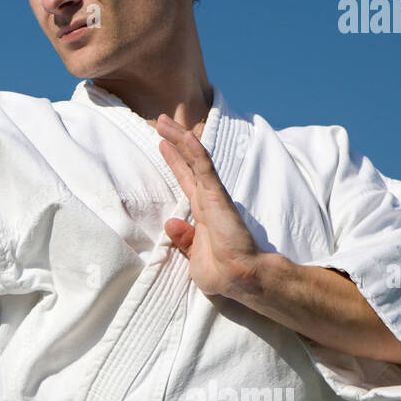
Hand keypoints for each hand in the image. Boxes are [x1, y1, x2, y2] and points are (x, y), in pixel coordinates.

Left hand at [155, 113, 263, 297]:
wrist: (240, 279)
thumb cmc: (223, 272)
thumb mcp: (194, 256)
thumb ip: (184, 239)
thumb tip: (170, 223)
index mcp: (202, 213)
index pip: (186, 179)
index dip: (175, 161)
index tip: (162, 145)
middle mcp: (208, 199)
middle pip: (188, 162)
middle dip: (174, 141)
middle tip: (161, 121)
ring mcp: (212, 196)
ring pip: (195, 159)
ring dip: (179, 138)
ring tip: (163, 121)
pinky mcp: (217, 196)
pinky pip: (205, 168)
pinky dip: (196, 151)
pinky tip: (187, 135)